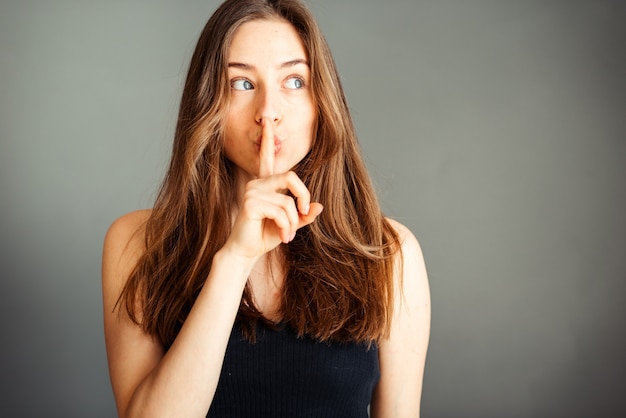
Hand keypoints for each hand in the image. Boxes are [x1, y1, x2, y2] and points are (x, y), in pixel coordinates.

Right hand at [222, 118, 322, 260]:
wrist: (244, 252)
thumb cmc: (264, 236)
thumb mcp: (290, 225)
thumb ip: (303, 215)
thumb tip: (319, 206)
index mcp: (265, 185)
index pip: (267, 158)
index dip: (267, 139)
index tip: (267, 121)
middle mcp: (257, 184)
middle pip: (292, 177)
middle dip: (303, 197)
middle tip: (305, 214)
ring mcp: (252, 192)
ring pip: (288, 201)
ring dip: (293, 222)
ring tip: (288, 235)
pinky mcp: (250, 203)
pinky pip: (281, 211)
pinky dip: (287, 226)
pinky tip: (282, 236)